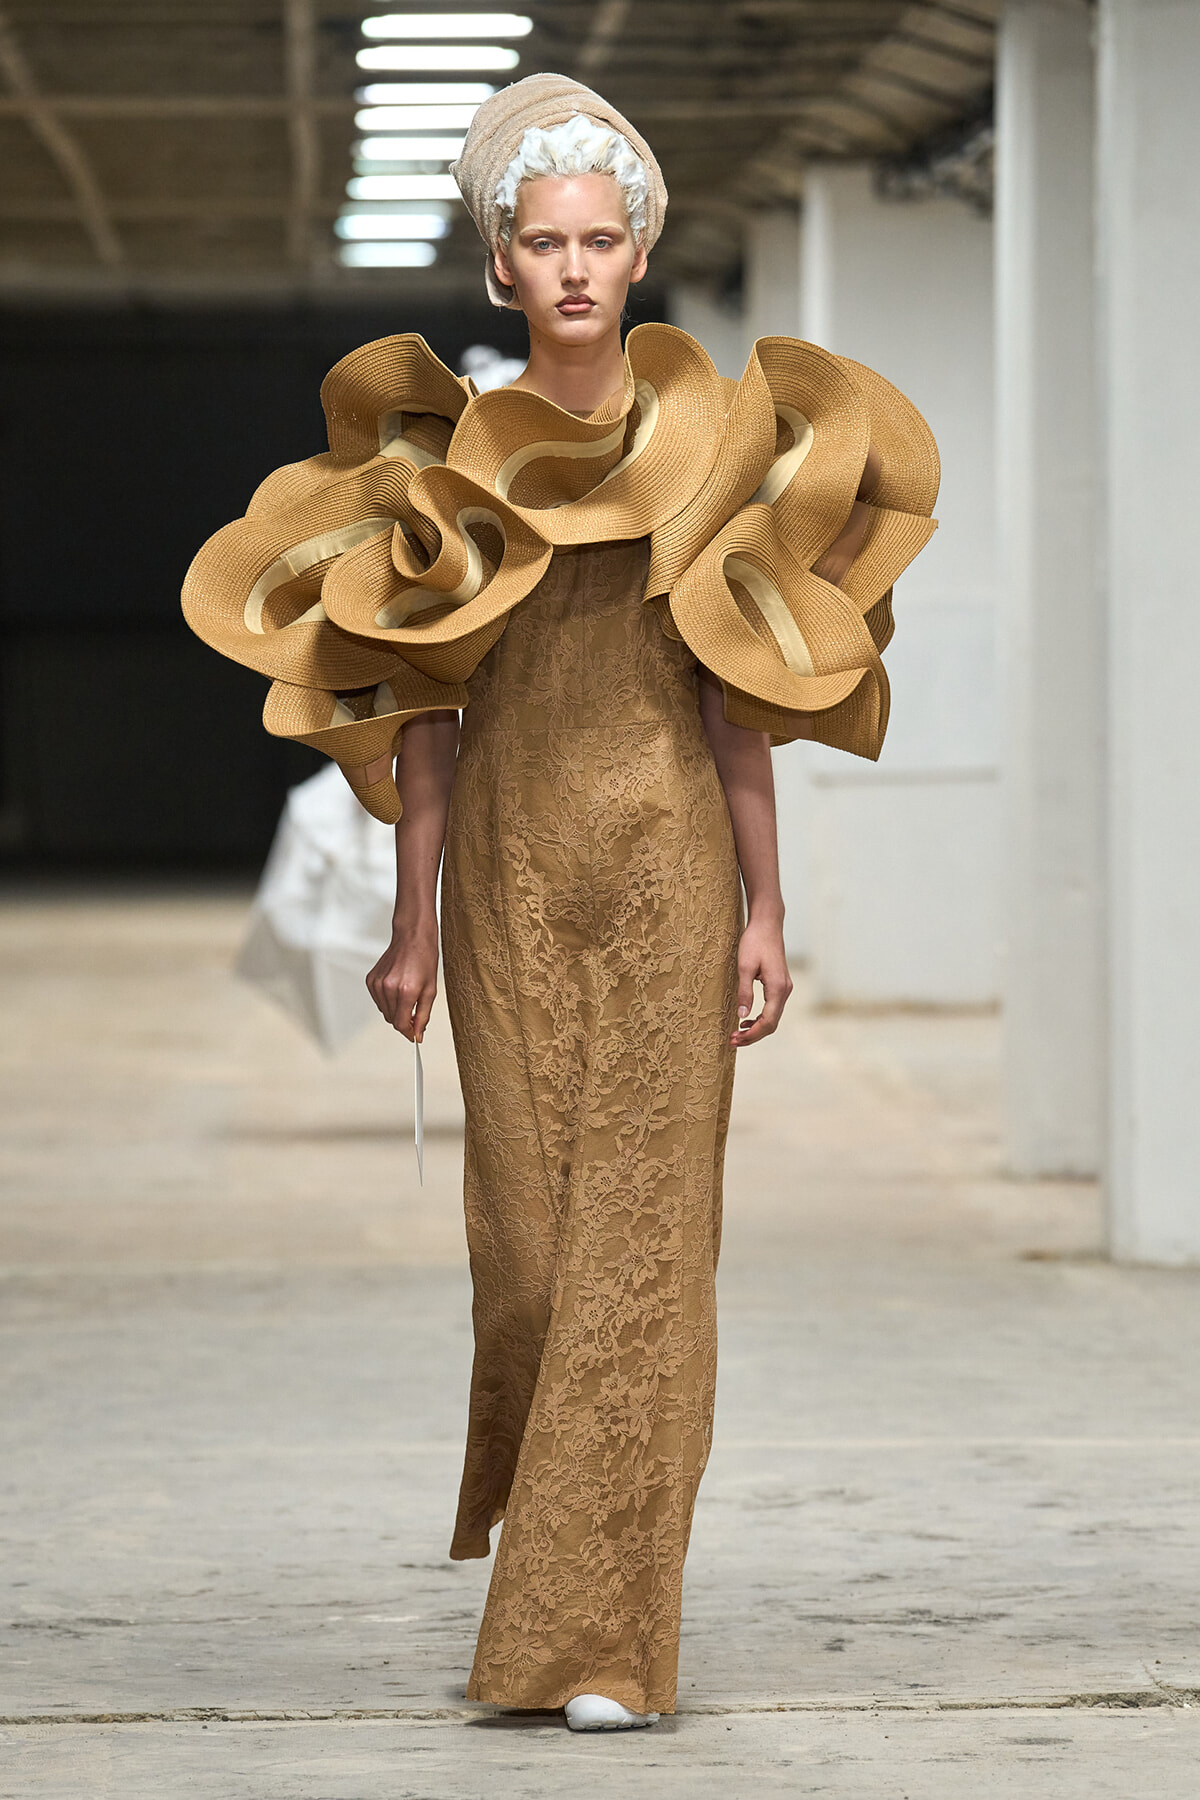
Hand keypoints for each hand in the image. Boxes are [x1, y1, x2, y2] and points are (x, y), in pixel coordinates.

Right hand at [366, 917, 438, 1041]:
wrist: (412, 938)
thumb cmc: (424, 960)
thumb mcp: (431, 990)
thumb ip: (424, 1015)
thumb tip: (418, 1035)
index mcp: (406, 991)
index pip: (401, 1024)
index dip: (409, 1032)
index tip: (414, 1036)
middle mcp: (388, 988)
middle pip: (392, 1020)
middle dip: (404, 1021)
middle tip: (415, 1012)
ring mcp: (377, 984)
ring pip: (384, 1012)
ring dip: (396, 1010)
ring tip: (407, 995)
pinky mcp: (370, 980)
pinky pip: (378, 1001)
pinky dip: (388, 1001)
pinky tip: (397, 989)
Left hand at [731, 915, 792, 1046]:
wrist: (767, 924)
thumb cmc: (754, 942)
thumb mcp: (744, 967)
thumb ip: (744, 992)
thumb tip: (741, 1015)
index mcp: (777, 988)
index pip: (767, 1022)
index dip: (751, 1035)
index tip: (734, 1039)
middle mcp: (785, 990)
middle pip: (772, 1024)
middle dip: (753, 1035)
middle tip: (732, 1041)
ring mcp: (785, 988)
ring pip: (773, 1017)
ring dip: (756, 1028)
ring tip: (737, 1033)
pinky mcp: (780, 984)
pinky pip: (773, 1008)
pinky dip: (760, 1018)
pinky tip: (746, 1019)